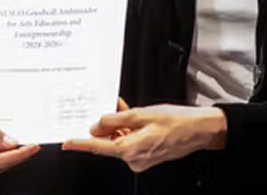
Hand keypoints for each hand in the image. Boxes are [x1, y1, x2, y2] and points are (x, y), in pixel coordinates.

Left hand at [61, 104, 226, 172]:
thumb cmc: (177, 122)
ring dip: (121, 125)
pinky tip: (135, 118)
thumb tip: (97, 125)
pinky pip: (131, 142)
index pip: (97, 147)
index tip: (66, 143)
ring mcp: (141, 159)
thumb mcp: (142, 114)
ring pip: (121, 140)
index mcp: (130, 150)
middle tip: (114, 107)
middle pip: (110, 141)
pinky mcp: (147, 156)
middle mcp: (134, 159)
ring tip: (128, 108)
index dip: (80, 143)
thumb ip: (115, 119)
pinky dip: (130, 130)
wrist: (200, 130)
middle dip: (109, 124)